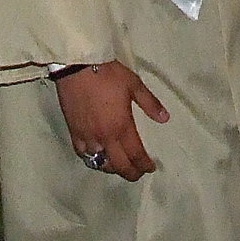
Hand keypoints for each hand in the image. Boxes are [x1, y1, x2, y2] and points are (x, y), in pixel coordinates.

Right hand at [55, 60, 169, 181]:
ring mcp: (87, 137)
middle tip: (138, 173)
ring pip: (100, 163)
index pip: (135, 154)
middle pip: (118, 165)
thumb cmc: (109, 74)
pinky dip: (92, 159)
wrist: (78, 67)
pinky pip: (83, 154)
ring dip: (112, 168)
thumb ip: (150, 103)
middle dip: (130, 172)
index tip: (150, 168)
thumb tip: (165, 119)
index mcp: (121, 127)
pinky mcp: (74, 132)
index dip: (144, 165)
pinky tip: (97, 157)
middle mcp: (104, 137)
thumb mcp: (134, 85)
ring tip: (120, 165)